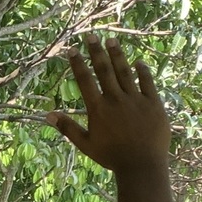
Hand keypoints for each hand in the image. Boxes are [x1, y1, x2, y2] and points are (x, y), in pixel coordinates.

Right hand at [47, 35, 171, 172]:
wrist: (142, 165)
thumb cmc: (112, 157)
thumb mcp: (86, 145)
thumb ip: (68, 128)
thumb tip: (47, 116)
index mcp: (98, 109)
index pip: (85, 81)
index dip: (78, 64)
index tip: (72, 50)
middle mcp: (116, 99)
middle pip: (104, 70)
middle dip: (96, 51)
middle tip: (92, 36)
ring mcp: (136, 100)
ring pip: (125, 72)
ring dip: (118, 55)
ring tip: (111, 41)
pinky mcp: (153, 103)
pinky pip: (147, 82)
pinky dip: (142, 71)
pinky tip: (139, 62)